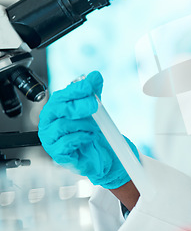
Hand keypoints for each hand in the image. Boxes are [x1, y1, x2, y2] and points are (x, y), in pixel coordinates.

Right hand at [38, 71, 138, 188]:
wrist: (101, 154)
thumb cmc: (92, 131)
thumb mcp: (95, 108)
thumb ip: (93, 92)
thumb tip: (95, 75)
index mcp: (56, 109)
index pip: (61, 95)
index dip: (75, 90)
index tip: (89, 85)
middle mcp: (49, 123)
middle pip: (58, 109)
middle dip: (78, 105)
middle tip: (95, 105)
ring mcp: (51, 139)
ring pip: (62, 125)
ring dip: (83, 124)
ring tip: (93, 127)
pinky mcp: (57, 154)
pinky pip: (65, 142)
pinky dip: (81, 137)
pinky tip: (89, 137)